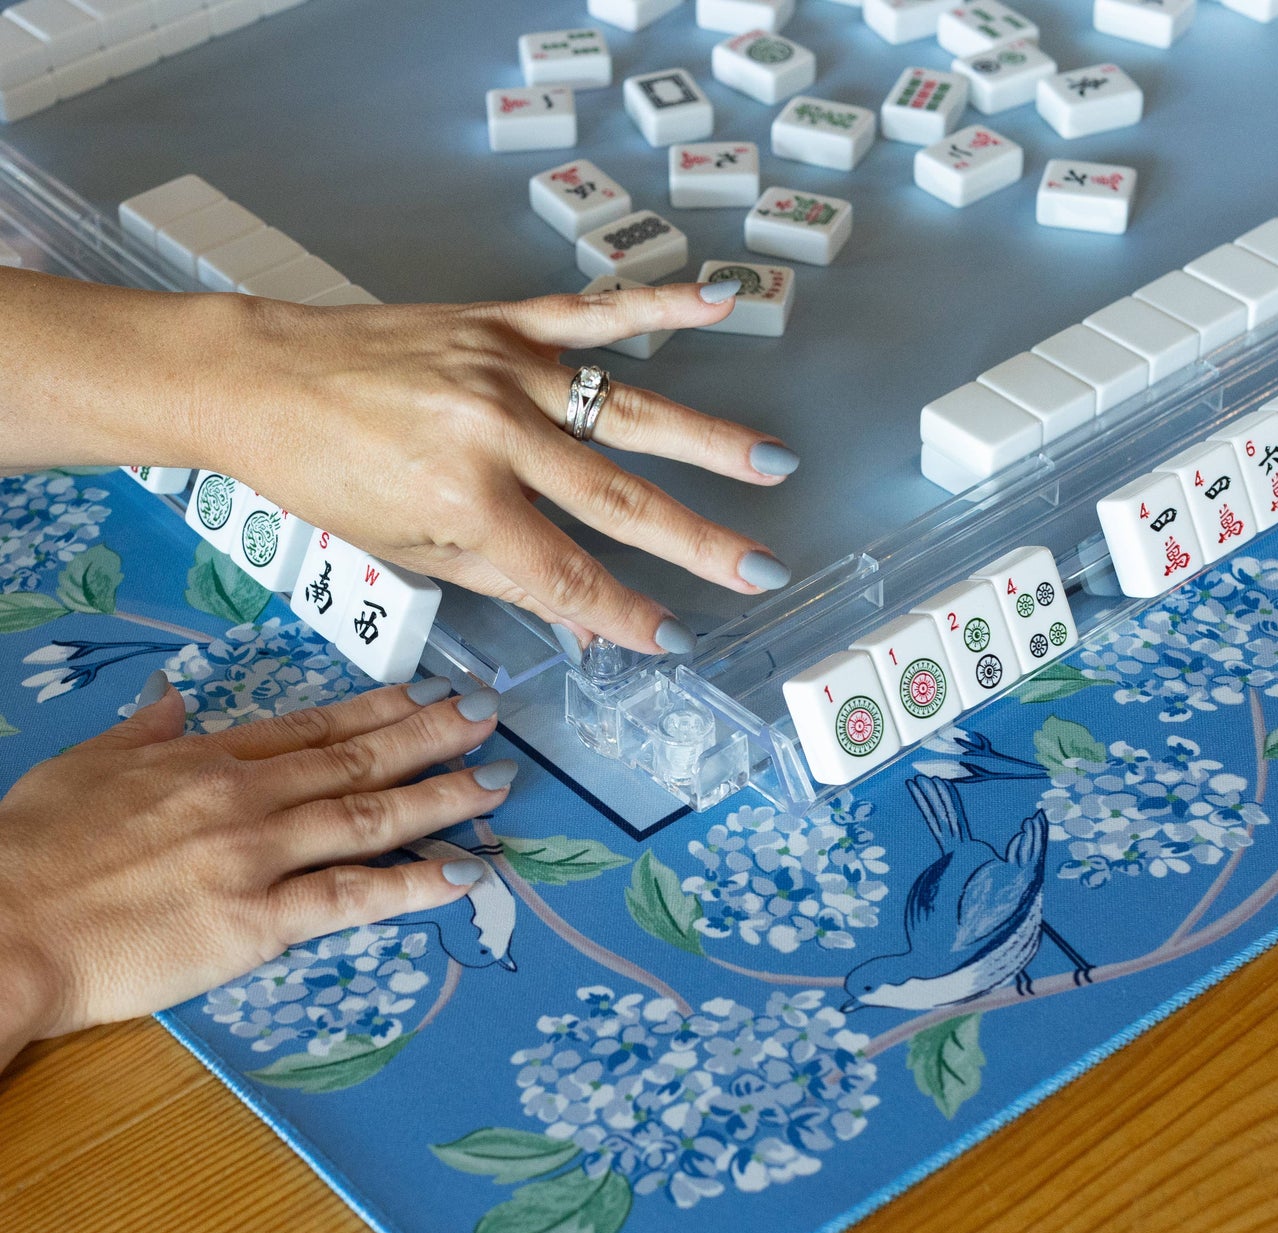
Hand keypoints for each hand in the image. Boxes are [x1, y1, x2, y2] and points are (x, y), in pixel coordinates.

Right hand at [0, 673, 511, 1063]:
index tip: (425, 694)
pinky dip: (413, 885)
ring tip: (496, 780)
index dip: (377, 710)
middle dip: (431, 736)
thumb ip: (142, 731)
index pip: (311, 726)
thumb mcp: (84, 765)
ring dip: (442, 797)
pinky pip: (352, 897)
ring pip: (371, 817)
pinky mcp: (258, 920)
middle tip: (488, 716)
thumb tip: (173, 698)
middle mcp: (245, 796)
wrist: (1, 924)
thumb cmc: (30, 849)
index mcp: (205, 758)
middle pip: (358, 759)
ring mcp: (257, 855)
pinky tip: (463, 873)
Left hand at [197, 282, 798, 654]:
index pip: (570, 576)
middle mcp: (495, 433)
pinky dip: (655, 306)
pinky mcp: (498, 322)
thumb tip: (591, 622)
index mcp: (466, 502)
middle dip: (697, 543)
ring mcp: (504, 369)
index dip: (629, 616)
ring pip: (625, 410)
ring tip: (771, 465)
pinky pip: (589, 313)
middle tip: (761, 570)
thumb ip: (508, 578)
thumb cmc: (327, 477)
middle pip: (618, 500)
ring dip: (707, 441)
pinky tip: (718, 301)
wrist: (261, 378)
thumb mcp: (409, 548)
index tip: (680, 640)